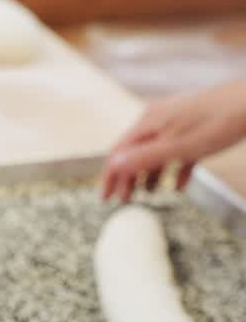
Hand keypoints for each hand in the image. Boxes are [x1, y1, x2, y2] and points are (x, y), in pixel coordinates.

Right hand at [101, 81, 245, 202]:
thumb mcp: (175, 146)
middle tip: (127, 200)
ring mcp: (176, 124)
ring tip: (150, 194)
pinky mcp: (194, 130)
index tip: (106, 197)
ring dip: (150, 175)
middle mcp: (158, 121)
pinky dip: (175, 170)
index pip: (119, 152)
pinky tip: (180, 185)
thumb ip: (143, 157)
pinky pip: (178, 153)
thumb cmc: (215, 122)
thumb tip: (113, 165)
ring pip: (155, 153)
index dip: (110, 176)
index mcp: (149, 123)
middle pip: (135, 153)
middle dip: (129, 178)